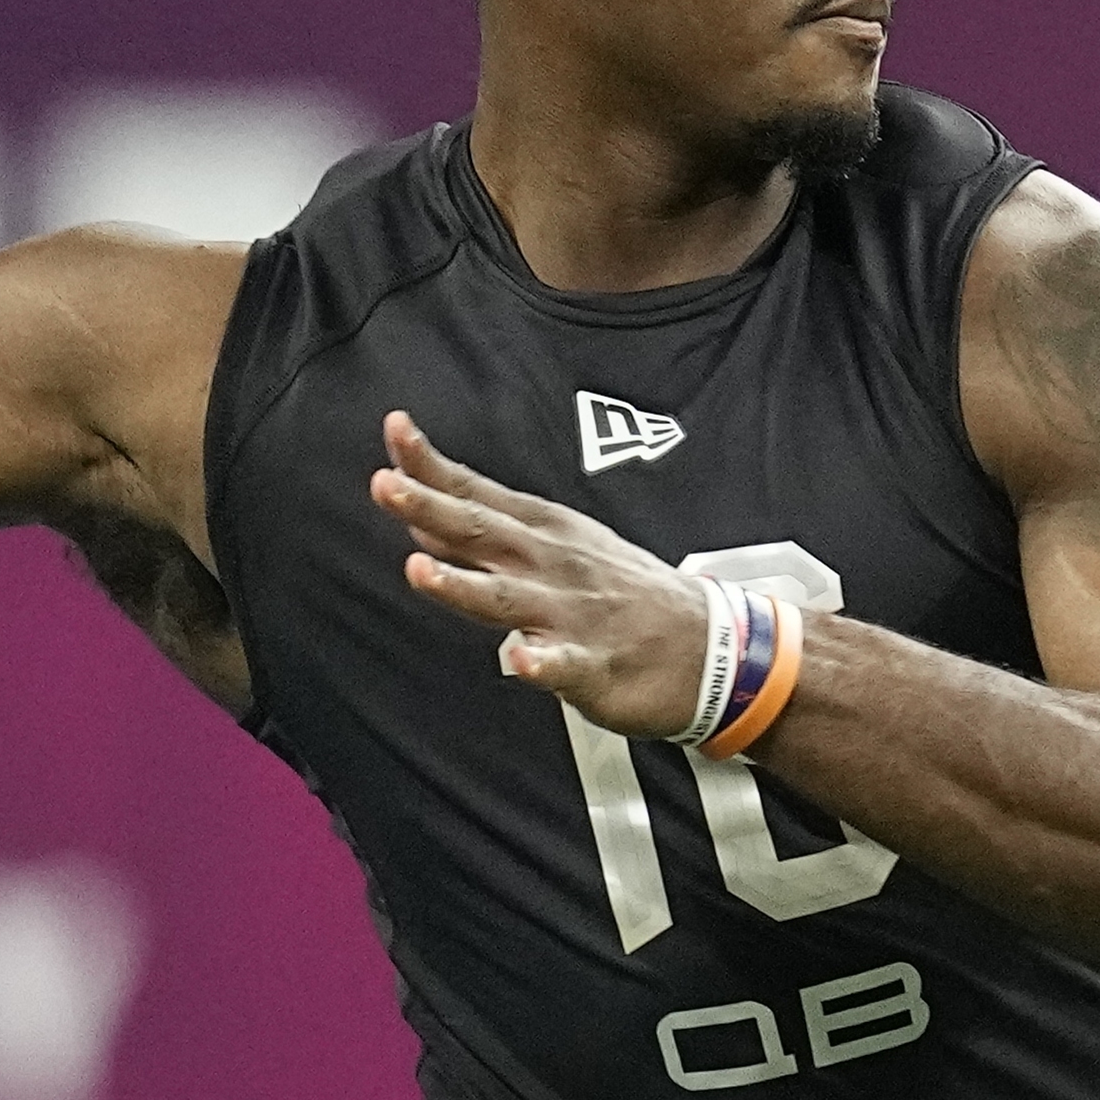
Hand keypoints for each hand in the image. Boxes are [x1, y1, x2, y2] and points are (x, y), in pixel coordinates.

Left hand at [370, 409, 710, 736]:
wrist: (713, 646)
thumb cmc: (625, 591)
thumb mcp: (561, 545)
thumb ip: (487, 537)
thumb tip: (419, 517)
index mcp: (544, 533)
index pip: (477, 493)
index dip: (432, 467)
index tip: (395, 432)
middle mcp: (552, 566)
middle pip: (481, 534)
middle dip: (430, 508)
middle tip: (386, 485)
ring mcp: (573, 616)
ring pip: (507, 599)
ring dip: (462, 584)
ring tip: (420, 569)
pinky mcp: (596, 667)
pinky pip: (566, 666)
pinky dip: (543, 663)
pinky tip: (523, 660)